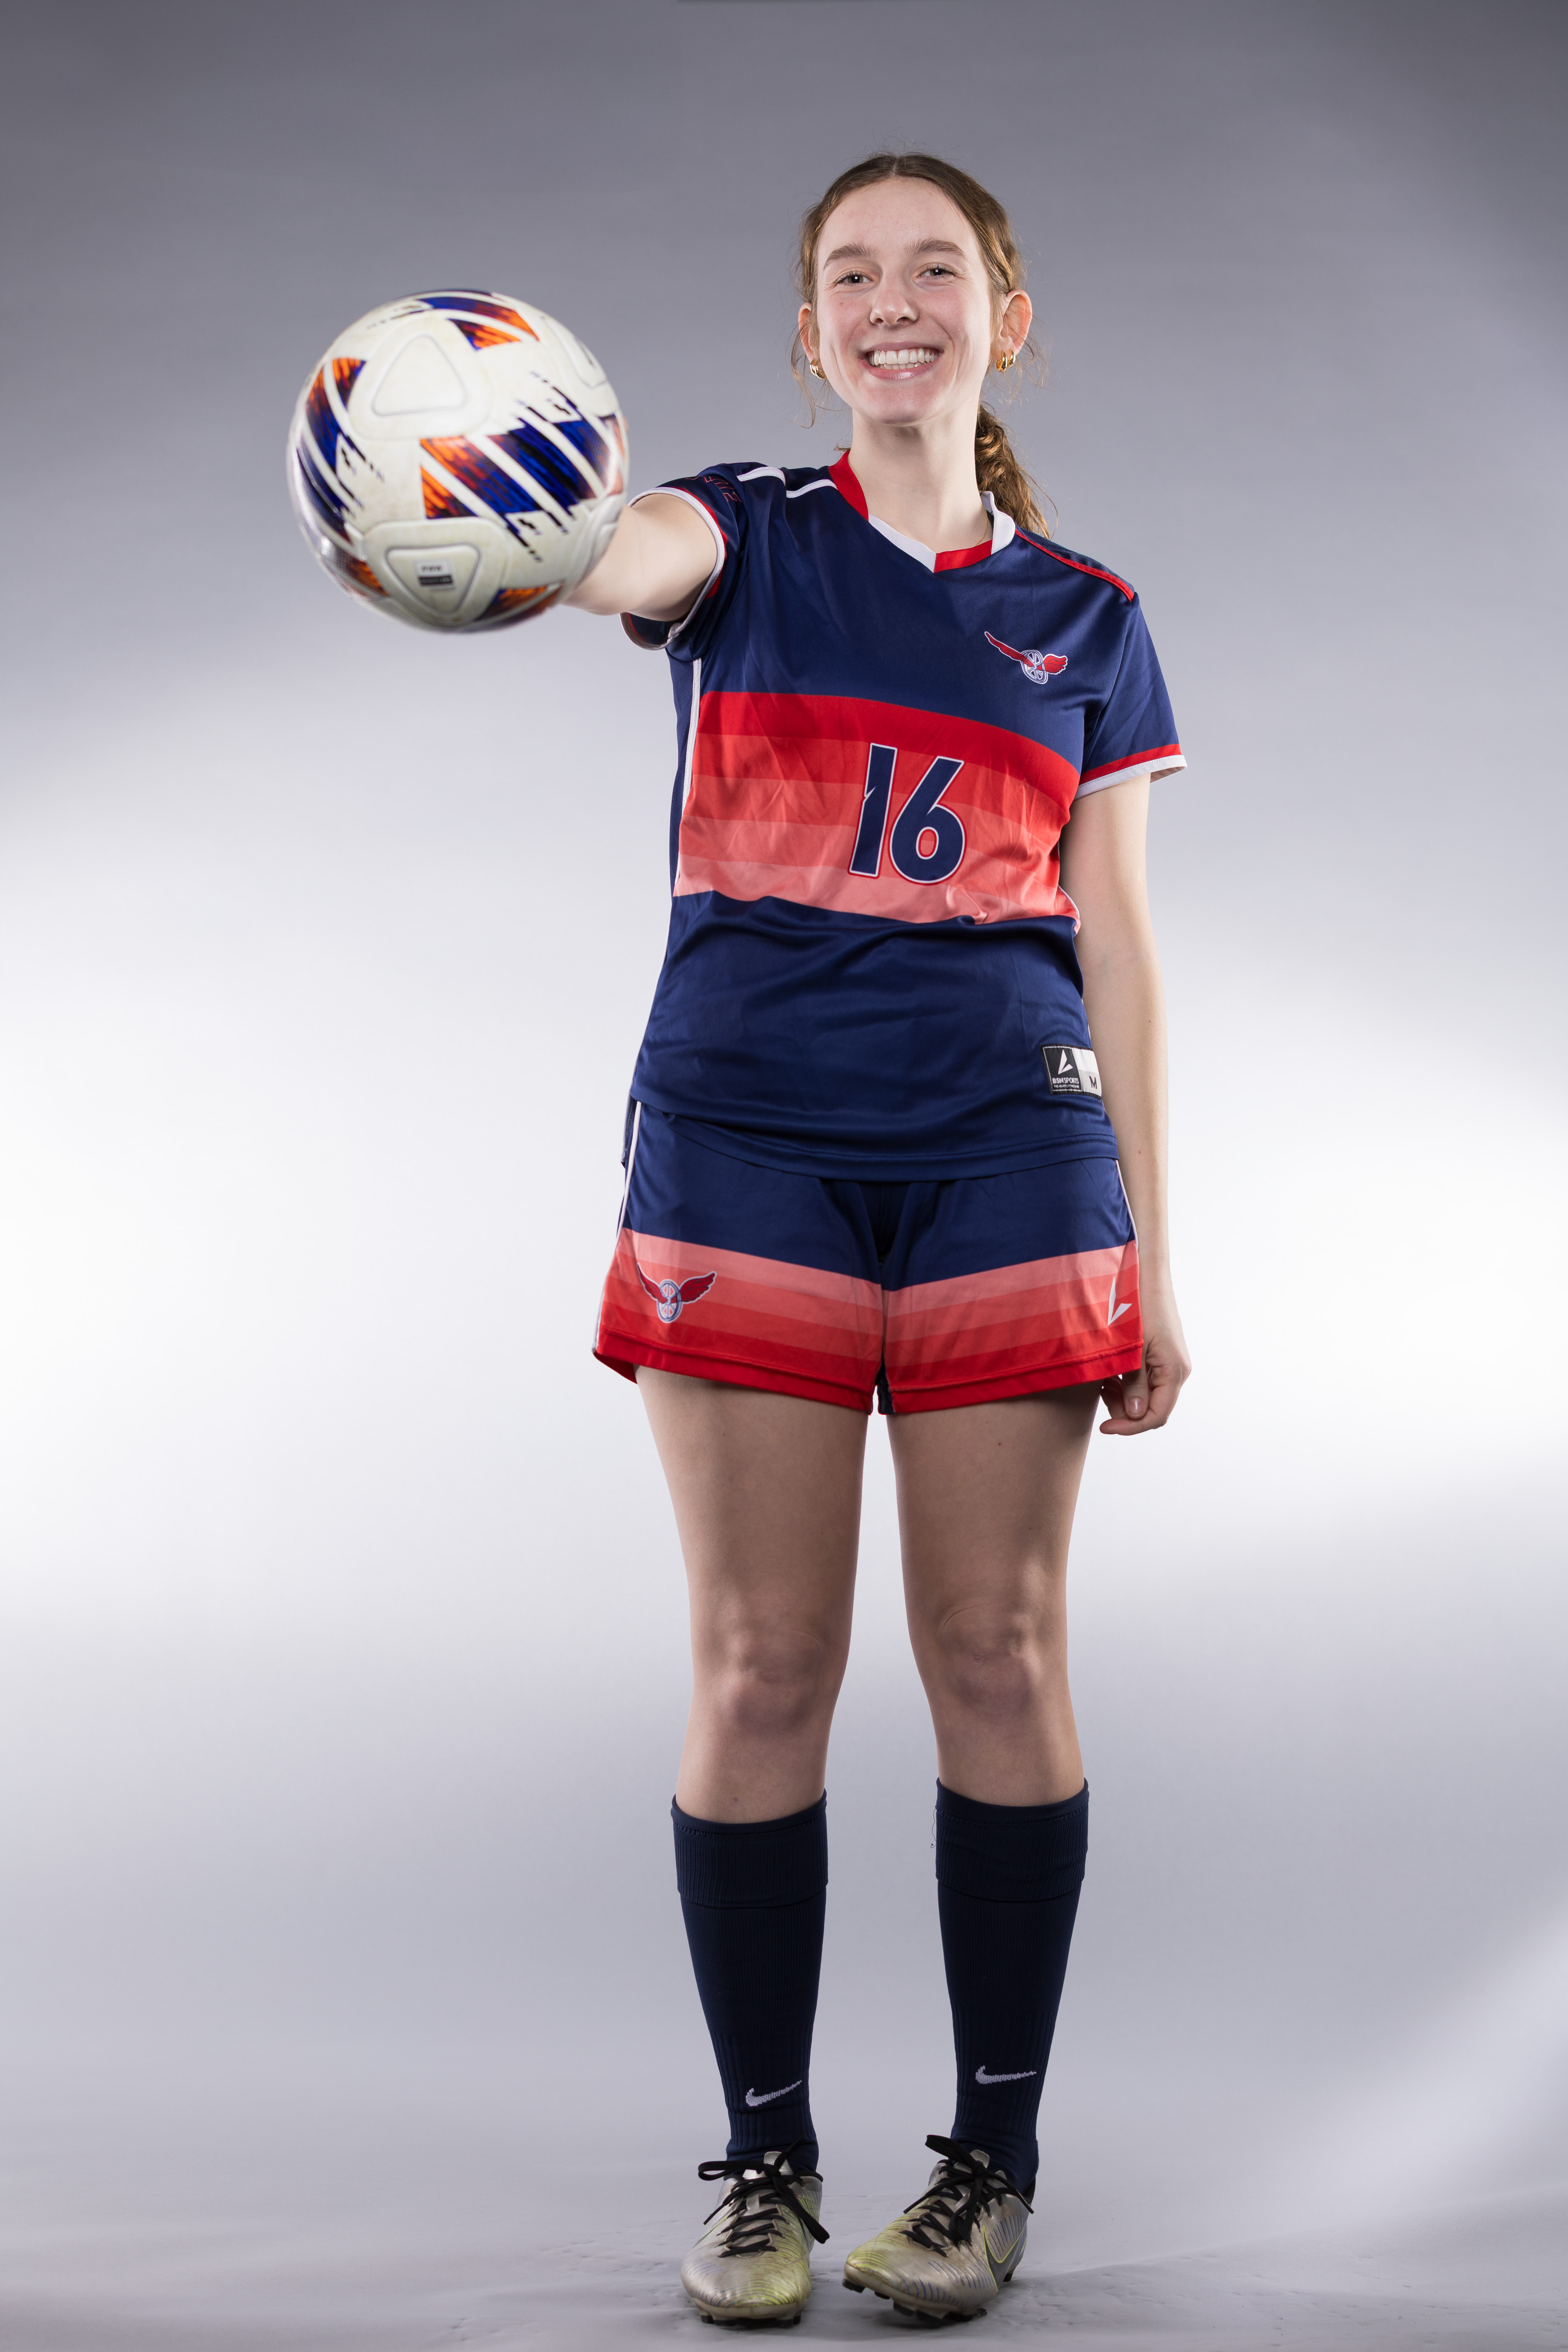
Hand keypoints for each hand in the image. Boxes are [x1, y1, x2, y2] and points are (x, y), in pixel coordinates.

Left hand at [1098, 1290, 1189, 1435]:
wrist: (1146, 1275)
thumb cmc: (1139, 1305)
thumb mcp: (1132, 1347)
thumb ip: (1133, 1383)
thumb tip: (1135, 1415)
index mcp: (1174, 1371)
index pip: (1157, 1416)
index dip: (1130, 1427)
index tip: (1104, 1427)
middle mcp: (1176, 1371)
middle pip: (1151, 1409)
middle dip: (1124, 1410)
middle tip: (1101, 1393)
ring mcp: (1169, 1364)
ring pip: (1146, 1397)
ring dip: (1122, 1396)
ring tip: (1103, 1380)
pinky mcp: (1160, 1356)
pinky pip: (1145, 1381)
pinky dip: (1126, 1383)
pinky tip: (1110, 1372)